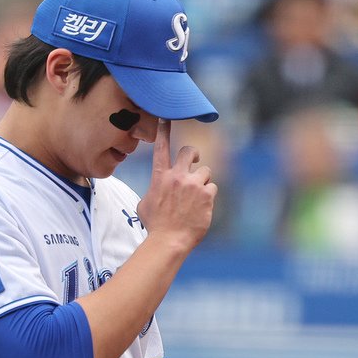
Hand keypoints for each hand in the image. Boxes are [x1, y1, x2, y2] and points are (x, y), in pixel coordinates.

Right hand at [135, 119, 216, 253]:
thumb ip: (155, 190)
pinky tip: (202, 207)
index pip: (162, 148)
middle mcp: (177, 176)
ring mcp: (193, 184)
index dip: (163, 131)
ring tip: (196, 198)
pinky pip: (212, 187)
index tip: (165, 117)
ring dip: (203, 181)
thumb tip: (159, 190)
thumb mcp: (145, 203)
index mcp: (160, 177)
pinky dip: (209, 195)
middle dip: (194, 154)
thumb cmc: (155, 225)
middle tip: (196, 161)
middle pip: (190, 151)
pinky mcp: (207, 194)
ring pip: (205, 171)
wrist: (169, 240)